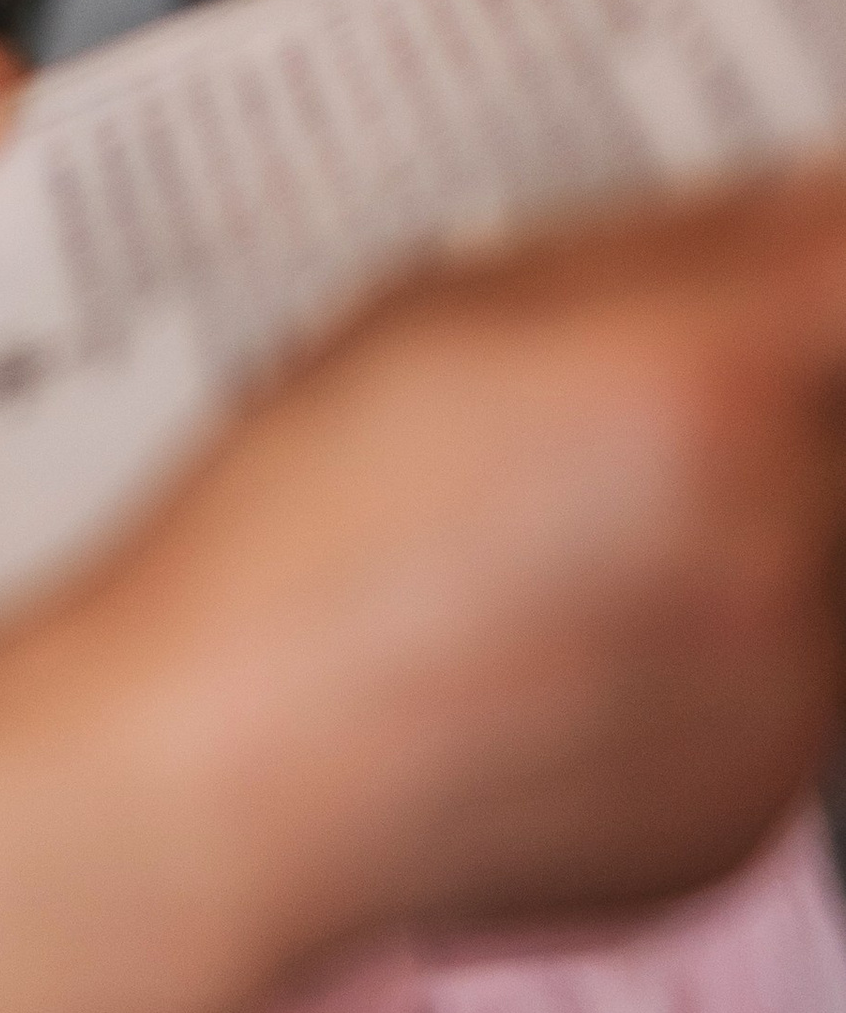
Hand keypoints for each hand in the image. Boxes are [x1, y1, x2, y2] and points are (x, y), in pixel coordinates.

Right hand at [63, 172, 845, 987]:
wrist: (228, 775)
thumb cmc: (294, 540)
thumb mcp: (443, 303)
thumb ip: (656, 241)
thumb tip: (796, 205)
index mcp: (715, 384)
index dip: (808, 252)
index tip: (778, 254)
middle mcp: (788, 539)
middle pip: (836, 412)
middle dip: (761, 387)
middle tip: (617, 404)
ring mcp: (788, 694)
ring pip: (818, 546)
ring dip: (739, 516)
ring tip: (562, 537)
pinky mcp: (757, 807)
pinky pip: (775, 682)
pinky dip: (700, 649)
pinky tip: (556, 643)